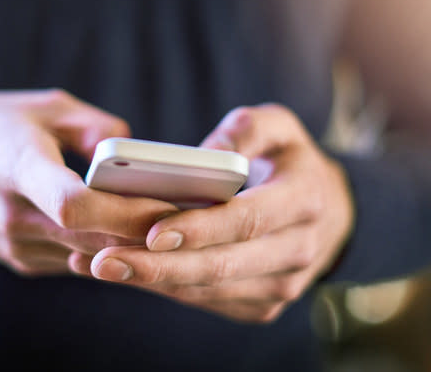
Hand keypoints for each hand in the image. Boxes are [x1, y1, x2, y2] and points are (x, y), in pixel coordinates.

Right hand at [0, 89, 176, 275]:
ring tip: (173, 224)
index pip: (72, 203)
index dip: (124, 211)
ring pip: (87, 255)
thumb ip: (96, 128)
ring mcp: (13, 244)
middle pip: (91, 236)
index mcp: (17, 166)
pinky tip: (132, 233)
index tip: (169, 205)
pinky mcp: (19, 259)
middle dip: (144, 230)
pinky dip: (104, 248)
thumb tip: (138, 157)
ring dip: (128, 243)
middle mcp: (12, 214)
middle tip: (194, 217)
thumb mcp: (46, 107)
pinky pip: (73, 260)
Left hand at [70, 104, 353, 322]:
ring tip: (101, 266)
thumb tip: (210, 152)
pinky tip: (127, 273)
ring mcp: (282, 285)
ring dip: (153, 282)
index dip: (202, 229)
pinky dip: (166, 289)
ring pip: (209, 290)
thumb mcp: (282, 127)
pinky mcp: (263, 304)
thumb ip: (249, 127)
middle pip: (222, 266)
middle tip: (105, 261)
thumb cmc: (291, 162)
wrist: (330, 213)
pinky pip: (208, 300)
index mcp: (304, 201)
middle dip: (160, 268)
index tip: (154, 232)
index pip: (248, 220)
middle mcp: (297, 250)